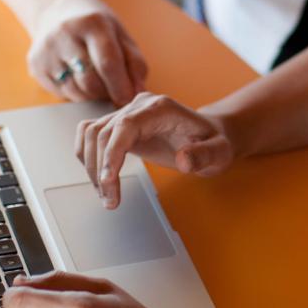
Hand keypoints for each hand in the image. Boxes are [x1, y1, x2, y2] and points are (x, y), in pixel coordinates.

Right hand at [28, 0, 147, 105]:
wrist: (57, 10)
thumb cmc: (96, 26)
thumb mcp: (120, 35)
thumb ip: (134, 63)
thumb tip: (138, 92)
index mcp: (92, 23)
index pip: (108, 62)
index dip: (120, 87)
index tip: (128, 100)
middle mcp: (65, 34)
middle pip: (90, 81)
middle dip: (106, 93)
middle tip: (113, 90)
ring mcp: (47, 50)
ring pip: (75, 91)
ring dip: (91, 95)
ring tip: (98, 83)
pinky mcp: (36, 65)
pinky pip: (61, 92)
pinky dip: (76, 93)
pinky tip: (79, 79)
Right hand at [76, 92, 233, 207]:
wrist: (209, 134)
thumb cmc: (214, 142)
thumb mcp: (219, 152)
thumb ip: (204, 155)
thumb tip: (183, 160)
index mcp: (161, 108)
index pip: (125, 125)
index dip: (111, 153)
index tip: (109, 181)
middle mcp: (140, 106)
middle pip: (103, 132)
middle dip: (101, 170)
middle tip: (110, 201)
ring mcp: (128, 113)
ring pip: (92, 133)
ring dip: (91, 166)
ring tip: (105, 195)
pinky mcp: (120, 124)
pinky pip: (91, 133)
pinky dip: (88, 156)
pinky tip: (99, 178)